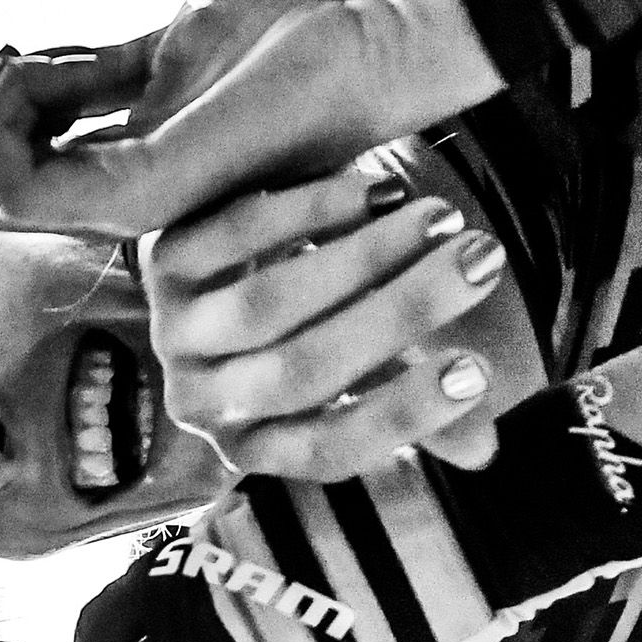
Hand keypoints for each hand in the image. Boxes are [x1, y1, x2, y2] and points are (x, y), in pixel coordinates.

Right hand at [0, 0, 307, 233]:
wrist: (364, 54)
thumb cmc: (279, 52)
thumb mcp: (157, 55)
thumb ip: (89, 77)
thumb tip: (15, 71)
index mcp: (117, 188)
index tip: (23, 57)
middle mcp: (112, 213)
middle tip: (24, 59)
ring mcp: (121, 210)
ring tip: (38, 58)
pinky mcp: (138, 192)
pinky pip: (12, 184)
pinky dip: (7, 108)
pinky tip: (46, 65)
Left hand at [136, 163, 517, 480]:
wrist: (224, 268)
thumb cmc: (312, 331)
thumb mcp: (362, 375)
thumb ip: (417, 403)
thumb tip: (482, 451)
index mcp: (256, 447)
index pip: (328, 450)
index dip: (403, 414)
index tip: (476, 371)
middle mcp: (205, 403)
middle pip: (302, 372)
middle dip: (401, 316)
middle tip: (482, 260)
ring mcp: (175, 334)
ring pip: (268, 306)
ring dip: (364, 258)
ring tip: (439, 218)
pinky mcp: (160, 263)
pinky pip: (232, 237)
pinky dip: (307, 212)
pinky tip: (376, 190)